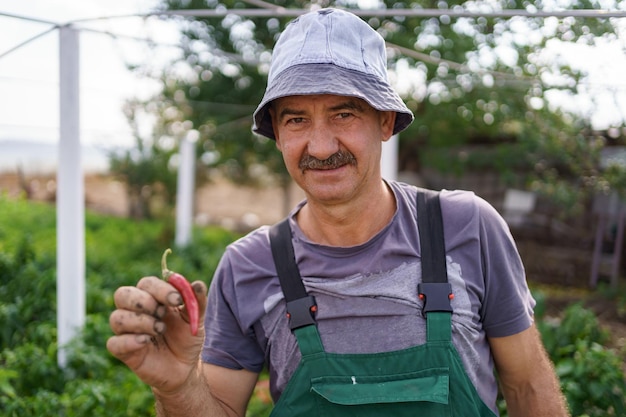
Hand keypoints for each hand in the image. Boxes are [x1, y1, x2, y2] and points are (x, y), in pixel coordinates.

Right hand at [106, 276, 207, 392]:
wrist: (186, 367)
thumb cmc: (187, 338)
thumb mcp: (196, 319)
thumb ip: (197, 302)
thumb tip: (198, 284)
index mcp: (152, 298)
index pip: (146, 283)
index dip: (160, 289)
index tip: (177, 300)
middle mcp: (135, 311)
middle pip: (122, 294)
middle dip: (143, 301)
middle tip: (162, 313)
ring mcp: (127, 331)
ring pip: (117, 318)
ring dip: (140, 322)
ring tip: (160, 330)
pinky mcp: (124, 351)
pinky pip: (114, 343)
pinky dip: (129, 341)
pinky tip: (146, 341)